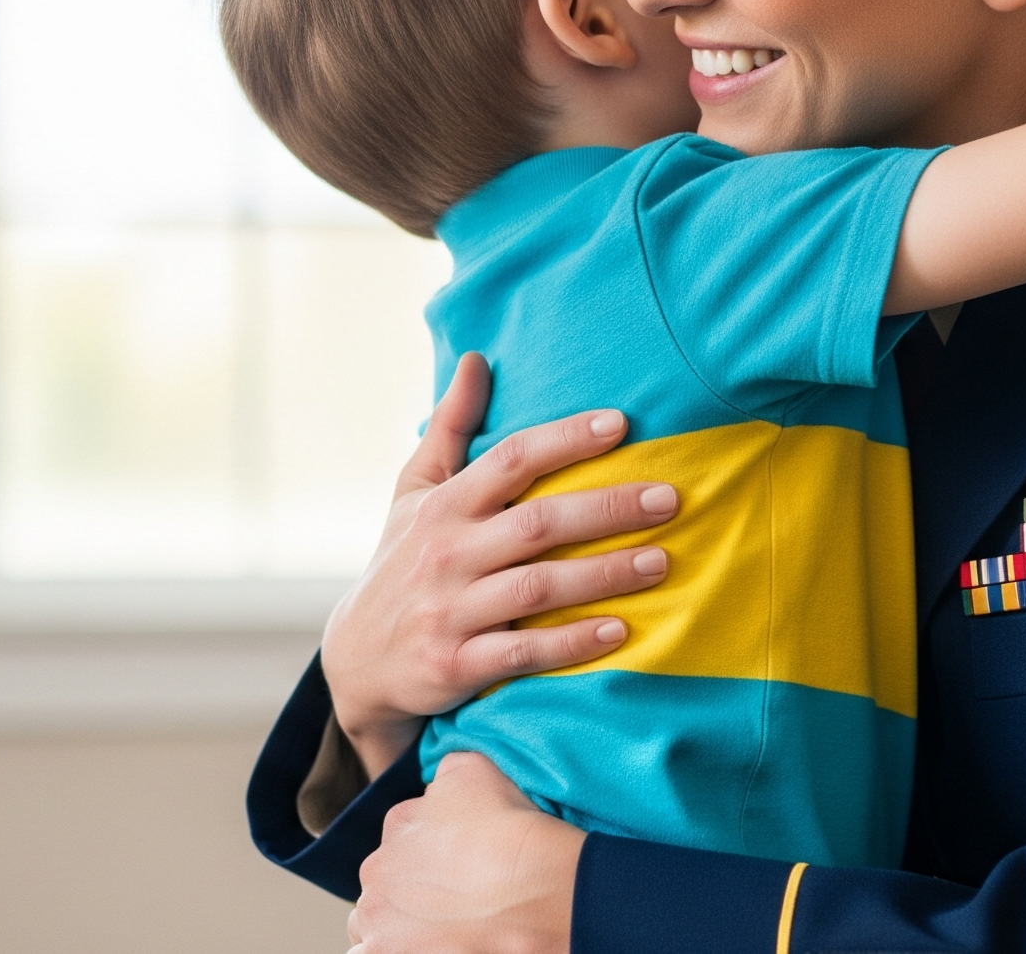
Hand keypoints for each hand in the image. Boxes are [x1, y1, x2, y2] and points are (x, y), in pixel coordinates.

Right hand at [323, 352, 677, 776]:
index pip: (510, 460)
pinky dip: (572, 642)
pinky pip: (524, 651)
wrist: (356, 664)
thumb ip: (449, 428)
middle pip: (538, 523)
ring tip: (662, 562)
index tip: (622, 423)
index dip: (565, 439)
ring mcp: (450, 611)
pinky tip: (620, 631)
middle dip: (608, 508)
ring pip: (539, 587)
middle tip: (670, 499)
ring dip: (605, 574)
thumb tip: (476, 358)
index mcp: (444, 506)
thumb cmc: (400, 564)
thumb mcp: (412, 493)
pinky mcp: (455, 666)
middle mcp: (447, 553)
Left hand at [347, 754, 582, 953]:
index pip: (406, 837)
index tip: (461, 864)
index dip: (434, 852)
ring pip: (373, 922)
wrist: (530, 887)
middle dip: (410, 890)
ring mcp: (376, 917)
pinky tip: (422, 946)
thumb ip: (448, 772)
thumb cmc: (510, 832)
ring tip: (438, 930)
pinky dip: (387, 950)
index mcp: (399, 823)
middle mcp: (377, 868)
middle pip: (387, 881)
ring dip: (394, 925)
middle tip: (455, 900)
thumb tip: (440, 785)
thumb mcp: (478, 769)